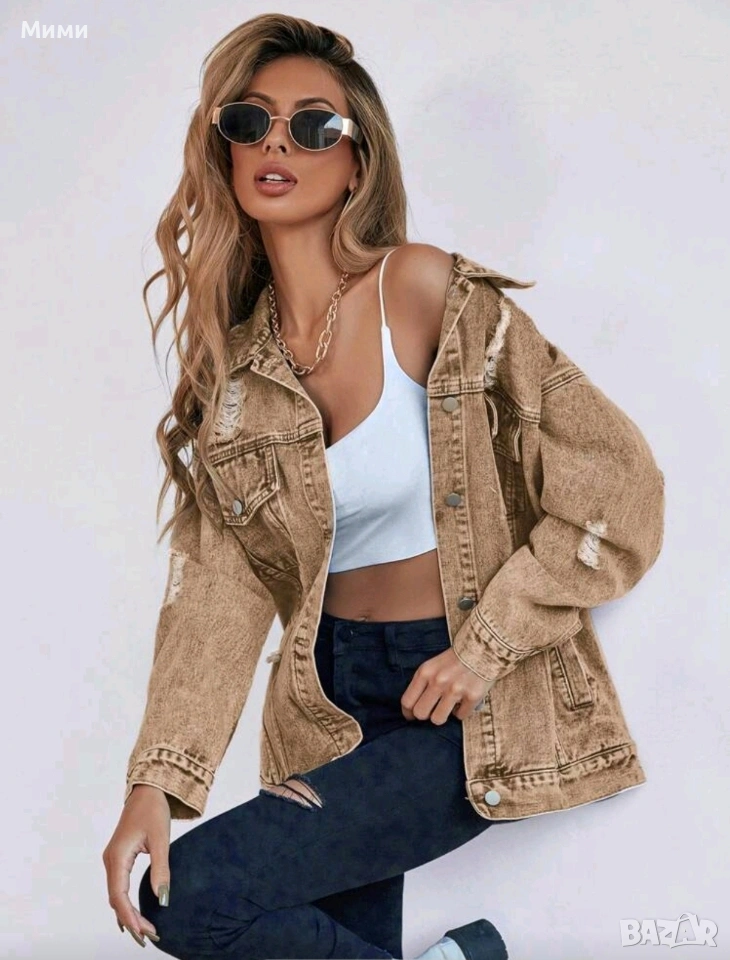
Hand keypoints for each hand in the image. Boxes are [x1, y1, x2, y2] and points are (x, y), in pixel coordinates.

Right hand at [102, 784, 170, 946]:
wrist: (147, 791)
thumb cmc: (153, 811)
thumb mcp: (160, 839)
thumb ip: (161, 869)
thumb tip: (163, 899)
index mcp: (117, 856)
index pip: (119, 896)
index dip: (130, 916)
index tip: (144, 932)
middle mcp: (110, 861)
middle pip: (116, 899)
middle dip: (131, 920)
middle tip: (150, 937)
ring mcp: (112, 860)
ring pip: (116, 895)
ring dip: (129, 913)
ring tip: (146, 931)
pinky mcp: (118, 859)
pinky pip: (118, 887)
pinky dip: (126, 903)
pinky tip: (132, 917)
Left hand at [401, 647, 495, 724]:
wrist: (482, 648)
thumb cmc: (455, 659)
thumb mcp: (432, 666)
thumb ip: (422, 683)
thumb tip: (412, 708)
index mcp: (425, 672)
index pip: (407, 702)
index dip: (408, 713)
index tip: (412, 716)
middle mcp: (438, 681)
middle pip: (420, 713)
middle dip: (425, 715)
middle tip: (432, 710)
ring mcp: (455, 689)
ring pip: (437, 719)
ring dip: (443, 716)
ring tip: (448, 706)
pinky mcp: (472, 696)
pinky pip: (460, 716)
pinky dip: (462, 711)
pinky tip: (464, 701)